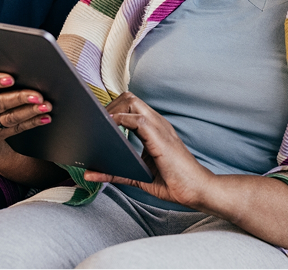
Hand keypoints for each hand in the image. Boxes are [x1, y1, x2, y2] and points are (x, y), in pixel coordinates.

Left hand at [84, 92, 213, 209]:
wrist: (197, 190)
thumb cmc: (173, 183)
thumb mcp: (138, 176)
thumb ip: (116, 173)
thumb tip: (90, 174)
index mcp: (154, 128)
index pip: (131, 105)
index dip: (113, 109)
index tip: (98, 121)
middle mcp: (156, 122)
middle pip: (129, 97)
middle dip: (109, 105)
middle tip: (96, 122)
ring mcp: (159, 127)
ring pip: (132, 101)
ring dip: (113, 109)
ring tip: (100, 124)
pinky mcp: (160, 137)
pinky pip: (138, 119)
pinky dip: (121, 120)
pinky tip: (110, 129)